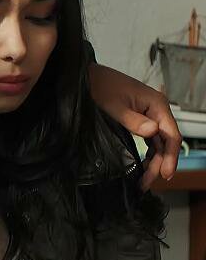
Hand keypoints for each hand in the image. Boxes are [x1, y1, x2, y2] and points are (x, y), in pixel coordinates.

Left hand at [88, 64, 180, 189]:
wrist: (88, 76)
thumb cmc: (99, 86)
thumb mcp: (114, 106)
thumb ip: (133, 120)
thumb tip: (152, 132)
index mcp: (156, 104)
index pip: (171, 135)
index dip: (170, 157)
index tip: (165, 174)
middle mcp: (157, 109)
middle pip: (165, 141)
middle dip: (160, 163)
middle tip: (146, 182)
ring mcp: (149, 113)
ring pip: (158, 142)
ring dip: (154, 160)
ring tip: (144, 180)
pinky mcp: (140, 117)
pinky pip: (149, 138)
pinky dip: (148, 152)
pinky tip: (143, 165)